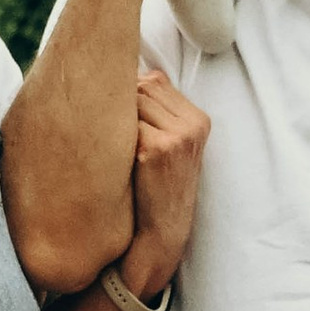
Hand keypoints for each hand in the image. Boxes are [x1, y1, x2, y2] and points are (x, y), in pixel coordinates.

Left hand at [119, 66, 211, 294]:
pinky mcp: (158, 148)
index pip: (157, 80)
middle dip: (122, 103)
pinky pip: (124, 123)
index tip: (121, 117)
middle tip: (111, 132)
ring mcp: (178, 135)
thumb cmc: (156, 189)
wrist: (160, 234)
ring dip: (115, 119)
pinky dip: (112, 138)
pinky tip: (115, 159)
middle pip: (143, 85)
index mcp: (199, 119)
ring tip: (115, 147)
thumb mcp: (169, 146)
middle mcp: (193, 124)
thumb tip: (123, 76)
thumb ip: (156, 112)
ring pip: (131, 101)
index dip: (132, 94)